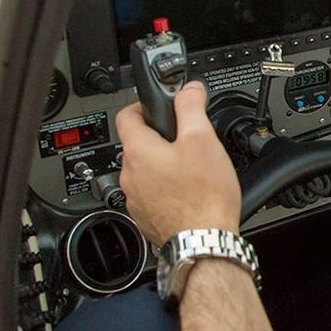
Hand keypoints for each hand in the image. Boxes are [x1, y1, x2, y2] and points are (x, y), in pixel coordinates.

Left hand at [115, 81, 240, 246]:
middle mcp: (130, 174)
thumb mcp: (203, 139)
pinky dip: (166, 188)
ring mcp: (135, 198)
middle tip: (188, 139)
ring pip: (146, 170)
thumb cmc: (203, 196)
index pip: (126, 114)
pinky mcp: (146, 216)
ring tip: (192, 168)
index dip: (143, 105)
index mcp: (138, 151)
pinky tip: (189, 191)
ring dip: (163, 164)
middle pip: (138, 144)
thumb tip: (189, 89)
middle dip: (160, 137)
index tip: (160, 106)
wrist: (203, 242)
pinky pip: (152, 193)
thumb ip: (192, 107)